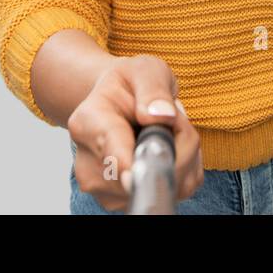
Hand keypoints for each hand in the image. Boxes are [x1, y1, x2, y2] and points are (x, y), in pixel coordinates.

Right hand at [67, 54, 203, 212]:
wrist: (119, 103)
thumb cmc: (130, 85)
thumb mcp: (144, 70)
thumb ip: (153, 88)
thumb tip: (161, 116)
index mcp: (88, 123)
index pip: (110, 152)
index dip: (130, 165)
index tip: (145, 170)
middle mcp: (89, 163)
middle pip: (142, 172)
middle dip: (176, 146)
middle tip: (173, 117)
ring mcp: (105, 188)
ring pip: (162, 184)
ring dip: (182, 158)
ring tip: (169, 131)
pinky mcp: (126, 201)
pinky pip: (175, 191)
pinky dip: (184, 171)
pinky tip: (171, 150)